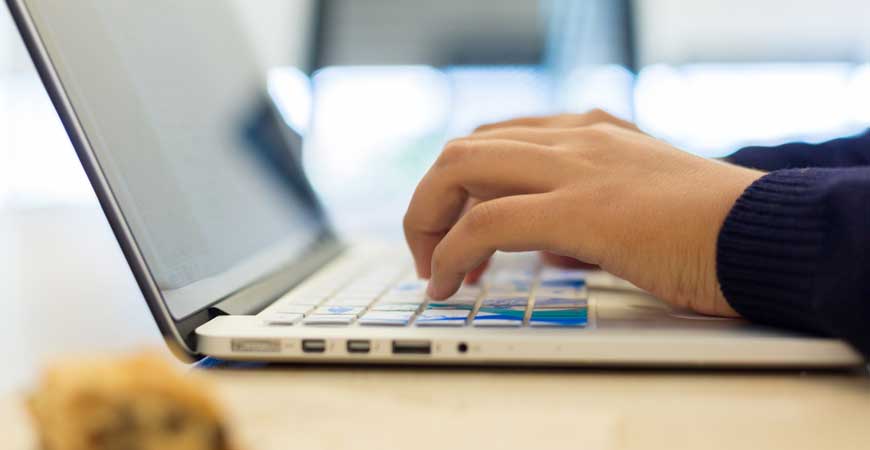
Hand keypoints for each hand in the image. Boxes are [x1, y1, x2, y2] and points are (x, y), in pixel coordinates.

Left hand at [403, 121, 763, 316]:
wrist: (765, 238)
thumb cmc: (707, 231)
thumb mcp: (632, 211)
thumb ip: (580, 218)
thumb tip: (545, 247)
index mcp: (588, 134)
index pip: (495, 142)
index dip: (460, 188)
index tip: (457, 235)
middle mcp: (575, 138)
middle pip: (464, 151)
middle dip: (431, 202)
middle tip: (431, 254)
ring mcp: (577, 167)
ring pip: (461, 170)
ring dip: (429, 221)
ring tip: (434, 272)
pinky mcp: (582, 209)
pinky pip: (485, 223)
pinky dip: (451, 253)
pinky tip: (448, 284)